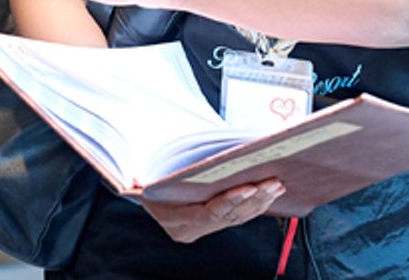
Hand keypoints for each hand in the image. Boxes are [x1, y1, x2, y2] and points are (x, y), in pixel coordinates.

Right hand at [142, 179, 285, 243]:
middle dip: (254, 198)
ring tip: (277, 185)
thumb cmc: (143, 180)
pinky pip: (238, 216)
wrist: (142, 190)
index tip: (249, 187)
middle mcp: (191, 230)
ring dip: (260, 201)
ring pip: (238, 218)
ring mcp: (203, 229)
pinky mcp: (214, 223)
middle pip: (229, 216)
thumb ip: (139, 181)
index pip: (208, 214)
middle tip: (273, 182)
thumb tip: (132, 179)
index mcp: (176, 222)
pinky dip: (256, 204)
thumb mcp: (139, 181)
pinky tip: (270, 192)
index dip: (230, 201)